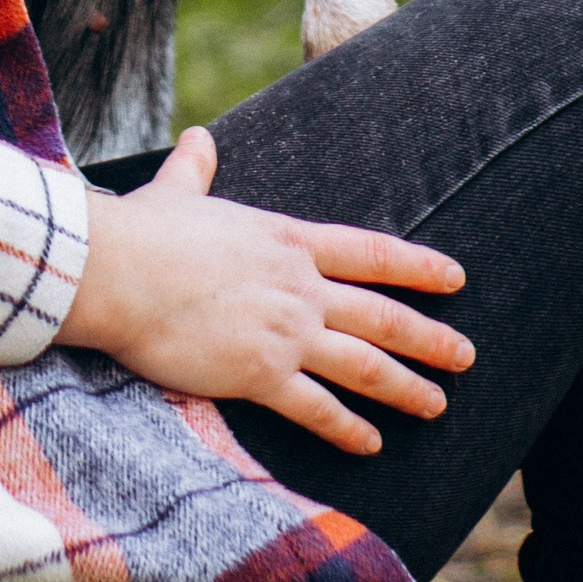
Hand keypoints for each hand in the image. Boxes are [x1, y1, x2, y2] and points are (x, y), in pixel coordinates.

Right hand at [62, 125, 471, 453]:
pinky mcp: (260, 375)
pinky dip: (349, 429)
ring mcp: (285, 331)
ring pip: (365, 365)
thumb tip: (199, 138)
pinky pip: (319, 409)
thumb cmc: (143, 232)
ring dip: (406, 388)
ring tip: (437, 405)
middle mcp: (298, 286)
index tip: (455, 279)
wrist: (115, 271)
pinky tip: (370, 443)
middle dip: (430, 337)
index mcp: (286, 239)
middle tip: (467, 356)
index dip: (417, 267)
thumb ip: (197, 170)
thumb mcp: (178, 192)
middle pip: (382, 315)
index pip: (370, 252)